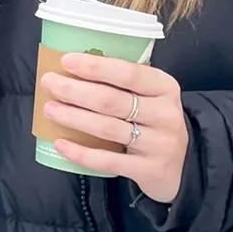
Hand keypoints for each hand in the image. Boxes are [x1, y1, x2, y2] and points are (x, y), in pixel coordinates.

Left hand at [41, 52, 187, 203]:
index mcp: (164, 87)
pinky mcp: (149, 170)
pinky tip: (61, 144)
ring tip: (49, 109)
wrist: (183, 166)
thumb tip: (73, 67)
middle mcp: (165, 114)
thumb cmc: (154, 119)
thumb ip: (123, 82)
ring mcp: (159, 144)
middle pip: (111, 100)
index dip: (95, 67)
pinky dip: (82, 153)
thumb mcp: (150, 95)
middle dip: (75, 90)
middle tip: (49, 83)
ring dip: (73, 117)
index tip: (66, 60)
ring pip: (107, 127)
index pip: (127, 72)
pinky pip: (109, 160)